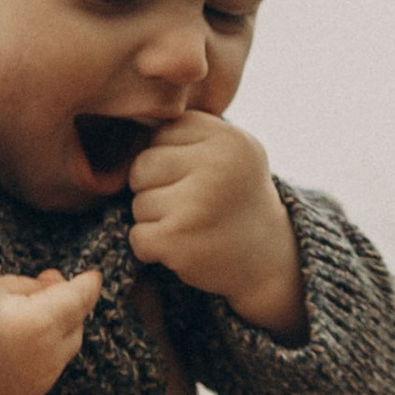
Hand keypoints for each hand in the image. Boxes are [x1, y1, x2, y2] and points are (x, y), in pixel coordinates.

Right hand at [0, 266, 103, 394]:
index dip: (87, 284)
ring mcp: (38, 382)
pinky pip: (44, 374)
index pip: (80, 298)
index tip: (91, 276)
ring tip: (28, 318)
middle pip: (76, 327)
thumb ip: (29, 286)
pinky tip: (18, 346)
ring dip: (55, 334)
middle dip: (69, 309)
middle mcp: (47, 356)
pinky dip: (41, 356)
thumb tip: (50, 287)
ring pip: (62, 354)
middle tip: (49, 290)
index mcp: (41, 322)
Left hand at [128, 114, 306, 337]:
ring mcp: (195, 203)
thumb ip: (188, 134)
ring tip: (193, 227)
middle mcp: (215, 166)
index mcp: (226, 138)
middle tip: (192, 207)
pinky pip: (137, 236)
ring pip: (138, 202)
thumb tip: (124, 132)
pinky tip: (184, 248)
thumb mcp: (231, 152)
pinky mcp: (177, 239)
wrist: (270, 262)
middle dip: (156, 189)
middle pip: (142, 165)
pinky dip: (153, 249)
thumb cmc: (237, 201)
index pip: (161, 134)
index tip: (200, 180)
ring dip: (156, 221)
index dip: (171, 161)